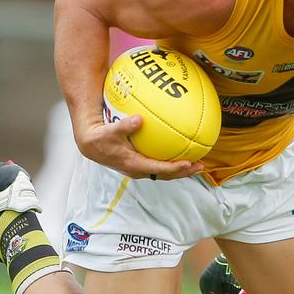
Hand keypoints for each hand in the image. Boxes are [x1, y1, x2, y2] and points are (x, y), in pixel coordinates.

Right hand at [76, 114, 203, 179]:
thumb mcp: (110, 131)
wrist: (91, 144)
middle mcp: (139, 169)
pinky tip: (183, 153)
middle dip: (184, 172)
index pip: (158, 168)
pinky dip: (173, 162)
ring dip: (181, 169)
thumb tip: (139, 119)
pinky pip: (160, 165)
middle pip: (166, 174)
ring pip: (164, 172)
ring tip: (198, 164)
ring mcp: (141, 168)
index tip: (188, 164)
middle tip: (201, 166)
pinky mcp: (141, 163)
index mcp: (133, 164)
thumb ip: (124, 126)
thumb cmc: (101, 137)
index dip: (174, 168)